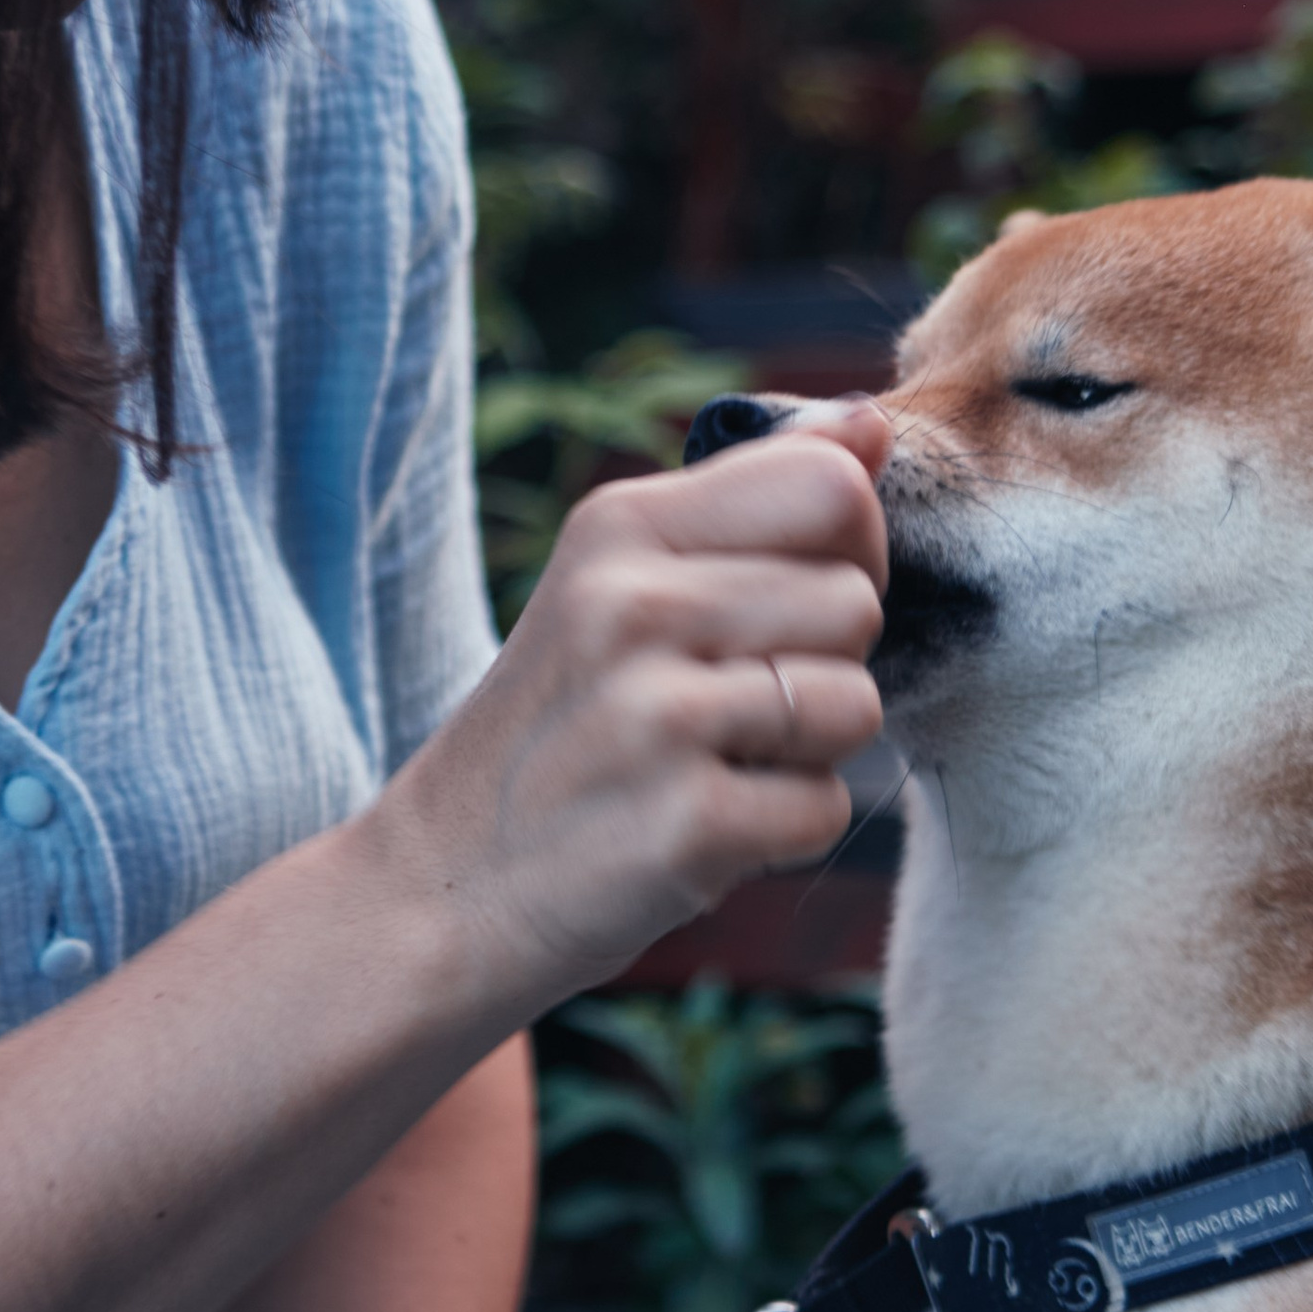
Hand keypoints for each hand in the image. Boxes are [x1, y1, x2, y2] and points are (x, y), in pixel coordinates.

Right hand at [374, 399, 890, 1008]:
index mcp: (620, 525)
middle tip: (723, 706)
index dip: (846, 549)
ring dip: (809, 753)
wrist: (443, 887)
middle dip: (820, 663)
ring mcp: (656, 718)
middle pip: (856, 601)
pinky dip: (782, 832)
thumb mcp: (618, 582)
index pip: (832, 485)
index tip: (781, 600)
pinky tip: (702, 827)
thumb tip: (870, 424)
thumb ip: (748, 498)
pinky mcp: (685, 825)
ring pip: (855, 704)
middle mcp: (632, 606)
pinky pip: (825, 807)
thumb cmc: (560, 726)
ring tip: (712, 764)